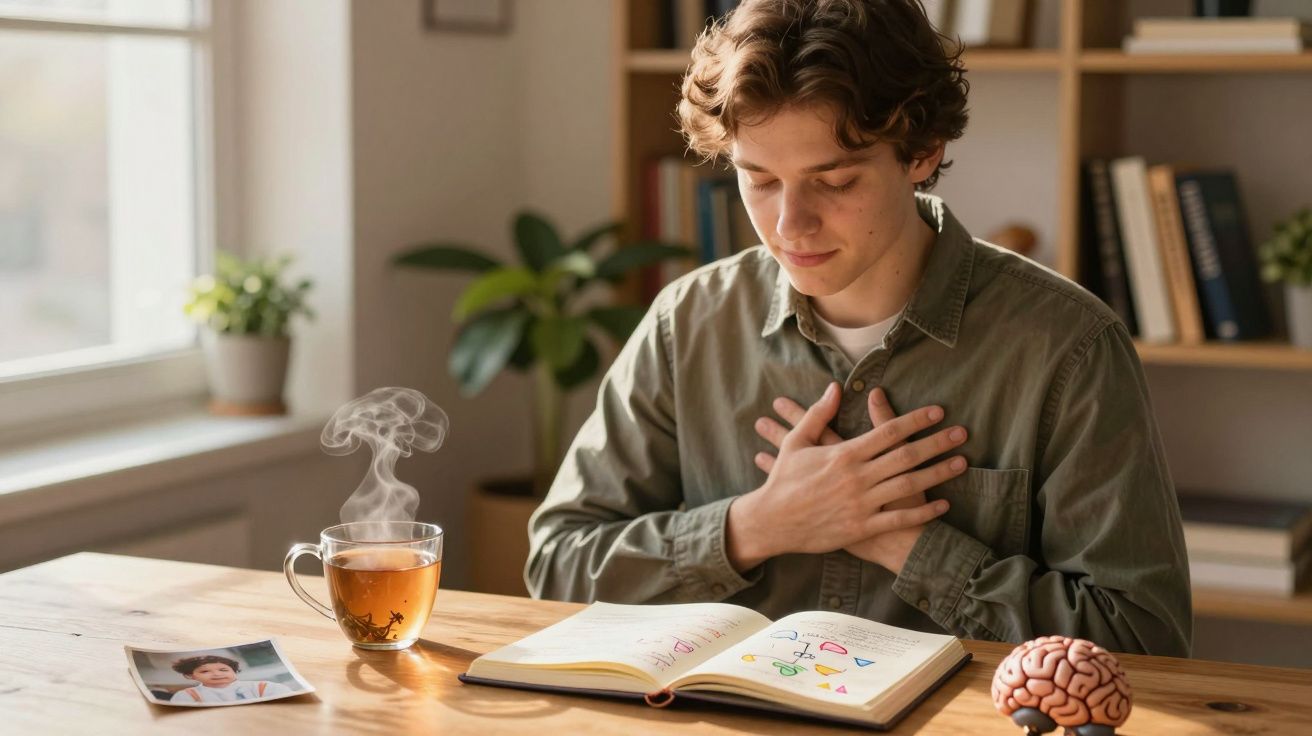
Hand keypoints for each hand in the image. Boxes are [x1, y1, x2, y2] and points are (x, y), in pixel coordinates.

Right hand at [725, 382, 967, 572]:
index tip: (938, 411)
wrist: (772, 523)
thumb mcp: (796, 443)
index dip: (916, 420)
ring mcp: (861, 504)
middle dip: (937, 442)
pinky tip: (943, 503)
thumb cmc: (783, 480)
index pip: (888, 431)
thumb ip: (817, 414)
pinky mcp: (862, 528)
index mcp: (844, 454)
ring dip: (938, 473)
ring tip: (961, 462)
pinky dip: (923, 512)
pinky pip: (899, 520)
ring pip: (909, 485)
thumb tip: (835, 387)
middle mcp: (857, 477)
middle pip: (906, 455)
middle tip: (962, 432)